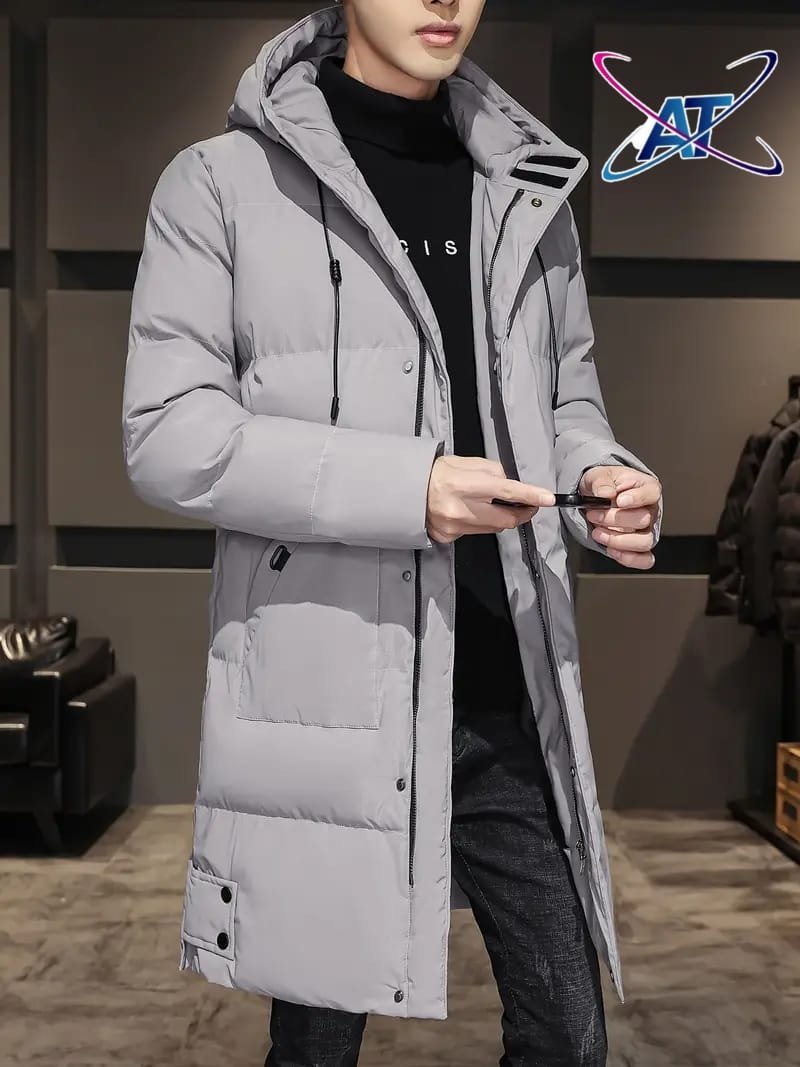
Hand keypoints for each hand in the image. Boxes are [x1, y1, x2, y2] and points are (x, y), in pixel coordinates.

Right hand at [427, 456, 555, 543]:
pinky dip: (478, 523)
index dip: (530, 496)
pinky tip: (466, 513)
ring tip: (488, 504)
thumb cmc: (439, 472)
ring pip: (493, 529)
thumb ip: (493, 474)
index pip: (507, 492)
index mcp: (467, 485)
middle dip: (522, 513)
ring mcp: (454, 526)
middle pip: (506, 520)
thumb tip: (510, 487)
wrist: (408, 490)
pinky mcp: (449, 537)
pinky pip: (475, 533)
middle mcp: (461, 509)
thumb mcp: (467, 463)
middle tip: (528, 505)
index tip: (548, 499)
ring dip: (499, 518)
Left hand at [579, 465, 660, 569]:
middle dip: (614, 520)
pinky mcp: (639, 547)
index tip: (619, 500)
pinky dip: (628, 558)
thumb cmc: (604, 485)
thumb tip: (605, 493)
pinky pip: (644, 559)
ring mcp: (648, 530)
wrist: (597, 499)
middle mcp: (651, 510)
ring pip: (644, 542)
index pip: (651, 493)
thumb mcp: (598, 475)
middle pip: (643, 520)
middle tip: (593, 514)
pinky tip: (611, 550)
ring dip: (617, 540)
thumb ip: (601, 482)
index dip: (636, 498)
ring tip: (597, 532)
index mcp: (647, 488)